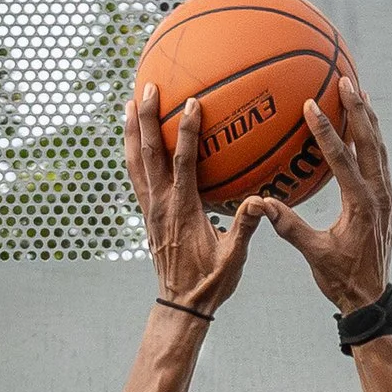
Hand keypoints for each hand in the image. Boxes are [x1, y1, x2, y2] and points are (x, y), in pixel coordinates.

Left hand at [125, 85, 271, 316]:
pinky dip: (132, 152)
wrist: (180, 304)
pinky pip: (136, 175)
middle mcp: (161, 204)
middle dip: (146, 117)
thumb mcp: (234, 258)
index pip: (182, 162)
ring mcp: (150, 208)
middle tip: (148, 86)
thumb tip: (262, 201)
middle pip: (148, 152)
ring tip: (129, 102)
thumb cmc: (210, 283)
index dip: (186, 131)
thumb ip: (246, 228)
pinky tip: (134, 138)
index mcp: (183, 211)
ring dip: (131, 130)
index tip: (192, 103)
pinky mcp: (147, 214)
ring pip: (134, 161)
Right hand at [262, 83, 391, 312]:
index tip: (312, 105)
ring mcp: (385, 197)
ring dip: (369, 119)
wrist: (371, 298)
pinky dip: (372, 138)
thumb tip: (262, 203)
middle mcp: (379, 196)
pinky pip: (380, 161)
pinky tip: (364, 125)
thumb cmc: (342, 280)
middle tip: (346, 80)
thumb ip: (290, 228)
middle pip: (371, 143)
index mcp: (361, 206)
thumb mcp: (314, 255)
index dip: (326, 132)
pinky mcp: (385, 200)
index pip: (343, 160)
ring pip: (380, 148)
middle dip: (358, 110)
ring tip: (359, 91)